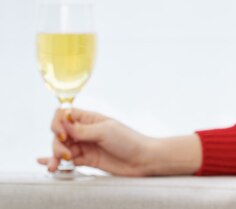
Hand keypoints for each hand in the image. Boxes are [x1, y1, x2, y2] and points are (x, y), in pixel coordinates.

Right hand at [37, 108, 156, 175]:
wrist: (142, 159)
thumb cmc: (129, 141)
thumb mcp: (105, 131)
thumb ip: (82, 130)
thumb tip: (62, 123)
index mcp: (91, 118)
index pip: (65, 115)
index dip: (59, 123)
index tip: (63, 134)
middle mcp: (85, 131)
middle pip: (60, 133)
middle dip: (57, 143)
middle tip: (65, 152)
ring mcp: (85, 145)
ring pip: (61, 148)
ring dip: (55, 155)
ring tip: (55, 165)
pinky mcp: (87, 159)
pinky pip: (67, 160)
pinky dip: (56, 161)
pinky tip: (47, 164)